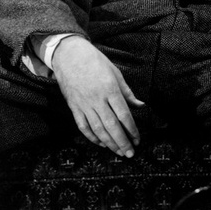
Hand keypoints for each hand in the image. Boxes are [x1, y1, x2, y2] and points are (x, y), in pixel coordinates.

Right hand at [51, 36, 144, 156]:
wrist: (69, 56)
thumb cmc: (96, 62)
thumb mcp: (116, 73)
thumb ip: (128, 93)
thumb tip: (141, 106)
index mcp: (110, 90)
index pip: (124, 115)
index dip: (131, 130)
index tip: (138, 139)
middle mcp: (97, 100)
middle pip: (111, 126)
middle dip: (122, 142)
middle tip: (130, 153)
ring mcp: (83, 105)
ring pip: (97, 129)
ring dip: (109, 143)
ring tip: (118, 152)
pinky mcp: (73, 107)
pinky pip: (83, 126)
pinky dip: (92, 137)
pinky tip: (101, 144)